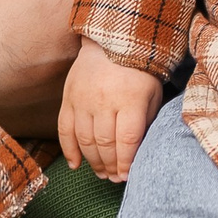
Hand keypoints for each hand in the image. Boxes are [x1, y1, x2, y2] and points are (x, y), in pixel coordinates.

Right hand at [57, 42, 161, 179]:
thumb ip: (146, 123)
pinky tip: (76, 165)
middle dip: (110, 166)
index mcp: (130, 100)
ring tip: (101, 173)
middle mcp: (104, 100)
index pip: (126, 141)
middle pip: (104, 144)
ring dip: (93, 162)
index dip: (126, 163)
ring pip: (85, 140)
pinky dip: (69, 150)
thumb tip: (137, 154)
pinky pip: (64, 129)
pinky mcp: (69, 96)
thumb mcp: (153, 94)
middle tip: (114, 178)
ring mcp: (83, 99)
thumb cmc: (140, 70)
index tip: (127, 176)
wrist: (114, 39)